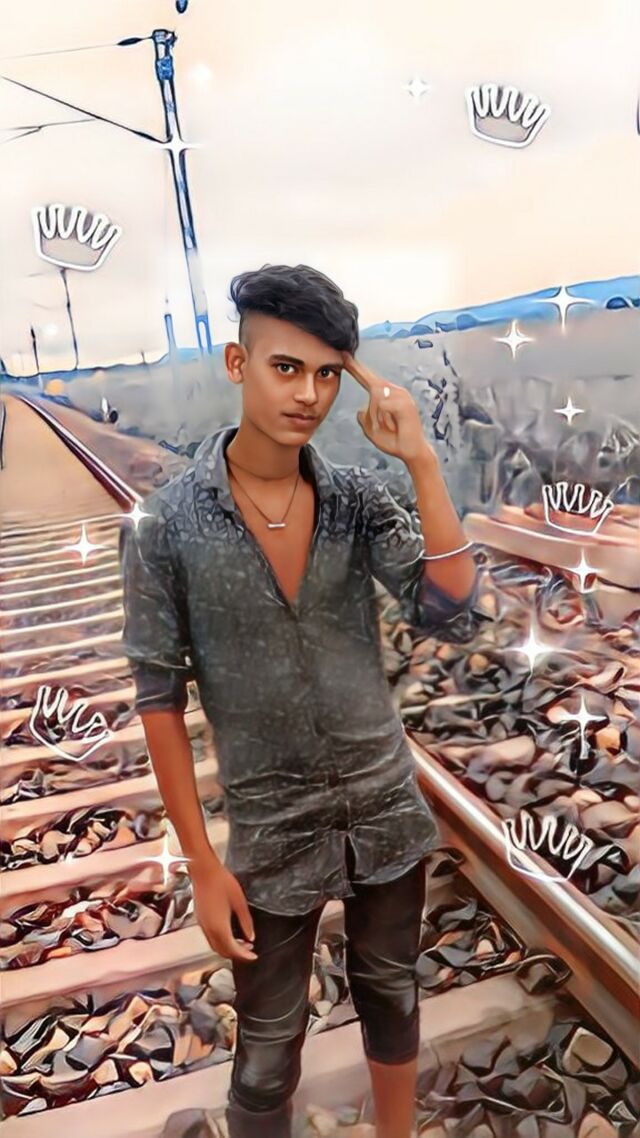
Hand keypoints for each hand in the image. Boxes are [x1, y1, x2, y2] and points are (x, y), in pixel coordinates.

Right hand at [190, 855, 257, 962]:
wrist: (203, 871)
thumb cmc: (221, 882)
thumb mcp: (240, 902)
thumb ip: (246, 921)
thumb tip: (251, 936)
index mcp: (219, 926)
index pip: (233, 950)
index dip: (245, 956)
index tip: (254, 956)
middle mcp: (209, 929)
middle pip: (222, 952)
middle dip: (237, 955)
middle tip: (249, 952)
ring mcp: (202, 925)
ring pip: (215, 946)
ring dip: (228, 949)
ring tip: (242, 944)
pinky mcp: (200, 920)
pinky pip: (210, 938)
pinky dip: (221, 942)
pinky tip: (229, 935)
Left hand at [341, 350, 434, 465]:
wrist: (410, 452)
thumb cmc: (393, 440)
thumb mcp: (371, 429)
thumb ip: (364, 418)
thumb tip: (360, 410)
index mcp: (386, 395)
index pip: (368, 378)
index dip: (355, 368)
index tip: (344, 355)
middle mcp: (395, 391)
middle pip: (372, 386)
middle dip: (373, 410)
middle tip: (384, 425)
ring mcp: (402, 395)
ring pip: (376, 396)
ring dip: (378, 417)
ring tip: (390, 428)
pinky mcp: (405, 403)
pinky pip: (382, 404)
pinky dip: (383, 418)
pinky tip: (394, 426)